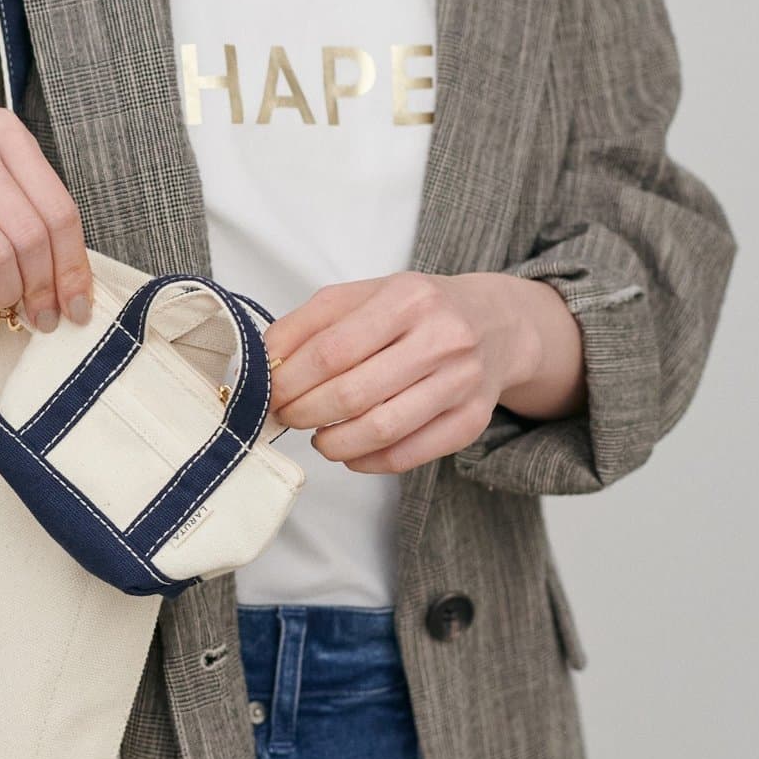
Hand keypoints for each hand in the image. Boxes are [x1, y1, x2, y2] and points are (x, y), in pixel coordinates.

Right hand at [0, 109, 94, 332]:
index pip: (59, 208)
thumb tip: (66, 278)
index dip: (73, 266)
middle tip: (39, 317)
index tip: (76, 305)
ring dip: (4, 294)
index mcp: (3, 131)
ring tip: (0, 305)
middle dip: (41, 288)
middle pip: (30, 234)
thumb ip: (21, 206)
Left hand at [260, 271, 581, 474]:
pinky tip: (350, 452)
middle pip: (353, 394)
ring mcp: (462, 383)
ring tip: (318, 437)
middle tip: (287, 416)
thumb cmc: (415, 311)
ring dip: (334, 444)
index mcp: (407, 298)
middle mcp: (442, 338)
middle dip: (305, 413)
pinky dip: (367, 461)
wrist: (494, 323)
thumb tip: (264, 362)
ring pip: (381, 430)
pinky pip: (408, 455)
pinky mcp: (471, 421)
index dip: (291, 380)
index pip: (332, 350)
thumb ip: (308, 323)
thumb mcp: (361, 296)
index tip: (270, 392)